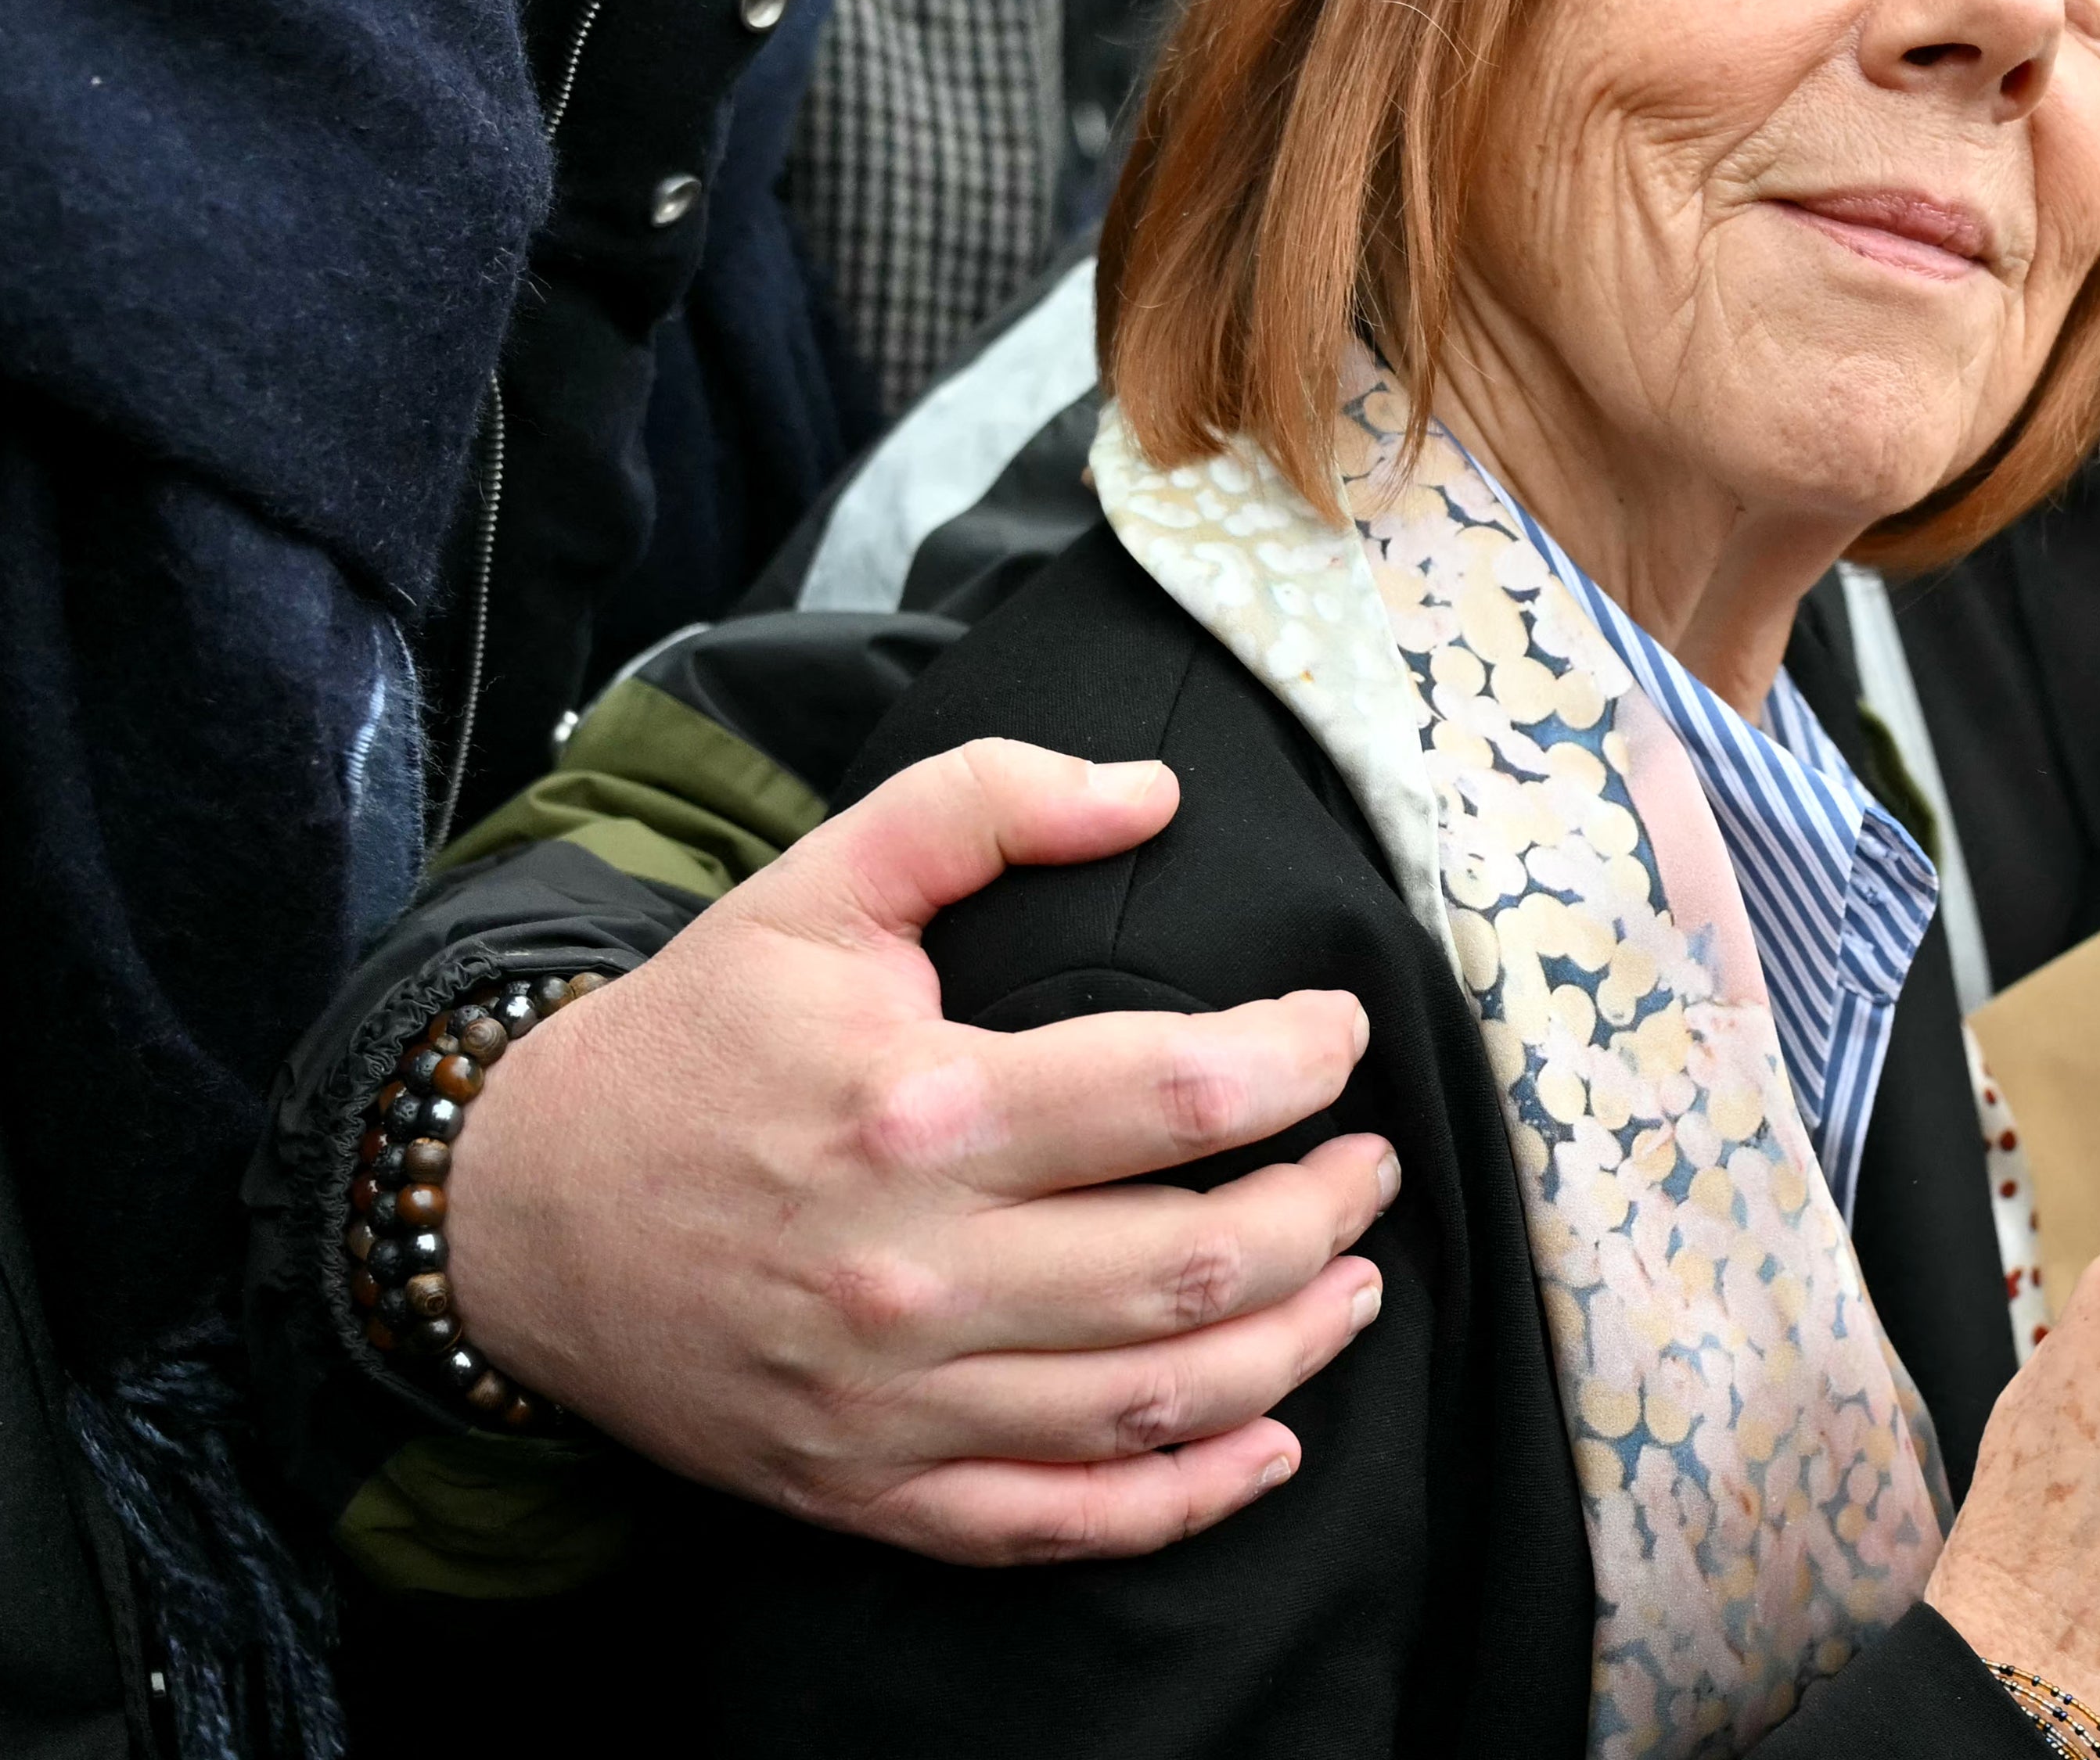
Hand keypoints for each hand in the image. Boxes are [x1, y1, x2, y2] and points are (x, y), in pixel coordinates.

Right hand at [446, 739, 1400, 1566]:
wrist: (513, 1214)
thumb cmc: (693, 1042)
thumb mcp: (820, 884)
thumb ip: (986, 804)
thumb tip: (1152, 789)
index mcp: (918, 1109)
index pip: (1175, 1093)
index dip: (1298, 1063)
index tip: (1338, 1038)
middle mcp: (915, 1270)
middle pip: (1198, 1261)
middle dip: (1327, 1210)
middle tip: (1369, 1166)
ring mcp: (895, 1401)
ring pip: (1158, 1401)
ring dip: (1296, 1347)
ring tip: (1355, 1282)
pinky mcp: (871, 1489)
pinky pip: (1062, 1526)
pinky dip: (1186, 1500)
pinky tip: (1267, 1446)